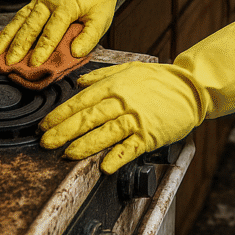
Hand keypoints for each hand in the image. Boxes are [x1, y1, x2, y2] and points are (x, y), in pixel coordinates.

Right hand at [0, 0, 119, 65]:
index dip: (43, 48)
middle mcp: (49, 1)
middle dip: (18, 45)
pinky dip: (7, 30)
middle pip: (31, 25)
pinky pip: (19, 17)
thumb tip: (75, 53)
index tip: (34, 64)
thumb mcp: (102, 18)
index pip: (52, 29)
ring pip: (20, 20)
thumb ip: (89, 36)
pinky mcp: (35, 3)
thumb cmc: (99, 1)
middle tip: (9, 64)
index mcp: (67, 4)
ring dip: (6, 38)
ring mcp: (40, 0)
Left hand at [40, 62, 201, 172]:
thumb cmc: (159, 79)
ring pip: (106, 132)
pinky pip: (131, 147)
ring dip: (85, 145)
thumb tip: (78, 82)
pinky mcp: (150, 134)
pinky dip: (118, 157)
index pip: (81, 100)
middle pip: (88, 117)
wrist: (190, 87)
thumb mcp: (130, 68)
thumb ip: (102, 75)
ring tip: (68, 154)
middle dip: (64, 131)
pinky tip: (105, 165)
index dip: (60, 114)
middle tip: (46, 142)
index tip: (44, 125)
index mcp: (115, 85)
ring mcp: (137, 119)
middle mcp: (123, 101)